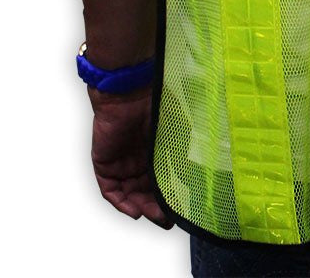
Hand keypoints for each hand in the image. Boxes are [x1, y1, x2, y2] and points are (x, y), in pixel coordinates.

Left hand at [88, 84, 173, 227]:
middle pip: (145, 191)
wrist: (128, 90)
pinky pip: (110, 190)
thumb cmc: (155, 104)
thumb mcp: (176, 130)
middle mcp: (137, 158)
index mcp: (155, 149)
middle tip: (168, 219)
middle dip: (156, 207)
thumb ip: (185, 150)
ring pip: (129, 194)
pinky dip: (121, 202)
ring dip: (141, 207)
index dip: (169, 195)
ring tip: (155, 216)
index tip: (182, 209)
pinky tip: (135, 210)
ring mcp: (120, 162)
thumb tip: (204, 170)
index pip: (161, 179)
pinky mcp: (104, 163)